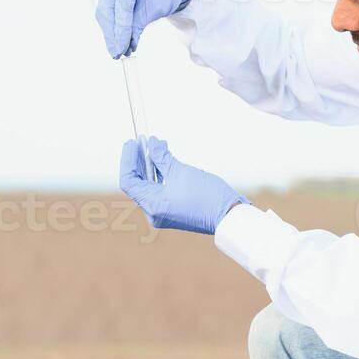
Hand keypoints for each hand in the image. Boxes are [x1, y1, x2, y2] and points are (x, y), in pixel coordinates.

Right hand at [94, 0, 197, 57]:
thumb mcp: (155, 7)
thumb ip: (138, 25)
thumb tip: (126, 46)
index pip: (121, 8)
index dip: (121, 31)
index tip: (121, 49)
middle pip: (107, 11)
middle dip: (112, 35)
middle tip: (117, 54)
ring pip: (105, 14)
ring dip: (112, 34)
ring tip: (119, 51)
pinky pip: (108, 13)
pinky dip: (114, 28)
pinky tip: (120, 42)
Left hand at [119, 136, 247, 234]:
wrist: (229, 216)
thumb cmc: (207, 196)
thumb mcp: (181, 171)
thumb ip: (162, 157)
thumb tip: (151, 144)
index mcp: (152, 205)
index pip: (129, 181)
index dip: (128, 160)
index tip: (132, 142)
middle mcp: (154, 212)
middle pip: (138, 183)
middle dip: (139, 161)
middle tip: (142, 141)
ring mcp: (163, 213)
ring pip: (149, 186)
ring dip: (151, 166)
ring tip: (156, 146)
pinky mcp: (173, 211)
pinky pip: (160, 191)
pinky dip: (160, 175)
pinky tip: (164, 160)